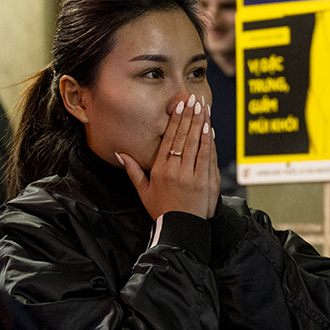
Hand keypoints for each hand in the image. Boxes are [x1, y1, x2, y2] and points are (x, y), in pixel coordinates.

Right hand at [119, 93, 217, 219]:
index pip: (169, 139)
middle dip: (190, 116)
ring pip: (198, 144)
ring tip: (203, 108)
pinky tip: (210, 129)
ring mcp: (193, 176)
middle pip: (184, 137)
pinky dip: (210, 142)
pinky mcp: (207, 181)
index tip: (179, 106)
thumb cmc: (161, 211)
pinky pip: (208, 157)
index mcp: (160, 170)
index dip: (175, 121)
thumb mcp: (143, 191)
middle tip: (193, 100)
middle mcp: (176, 171)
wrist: (180, 229)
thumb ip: (132, 171)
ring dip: (201, 124)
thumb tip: (120, 154)